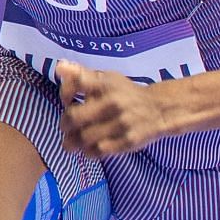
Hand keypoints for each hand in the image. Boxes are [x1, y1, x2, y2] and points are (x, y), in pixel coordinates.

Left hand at [55, 60, 172, 158]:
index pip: (77, 82)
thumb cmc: (126, 93)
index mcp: (106, 84)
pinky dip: (87, 151)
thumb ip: (82, 75)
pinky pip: (98, 151)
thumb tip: (59, 67)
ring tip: (71, 142)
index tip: (68, 100)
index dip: (65, 93)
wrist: (160, 109)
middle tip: (66, 127)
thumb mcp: (108, 78)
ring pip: (83, 137)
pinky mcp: (127, 141)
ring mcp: (120, 123)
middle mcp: (112, 102)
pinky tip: (87, 148)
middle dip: (64, 123)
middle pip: (74, 117)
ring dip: (72, 141)